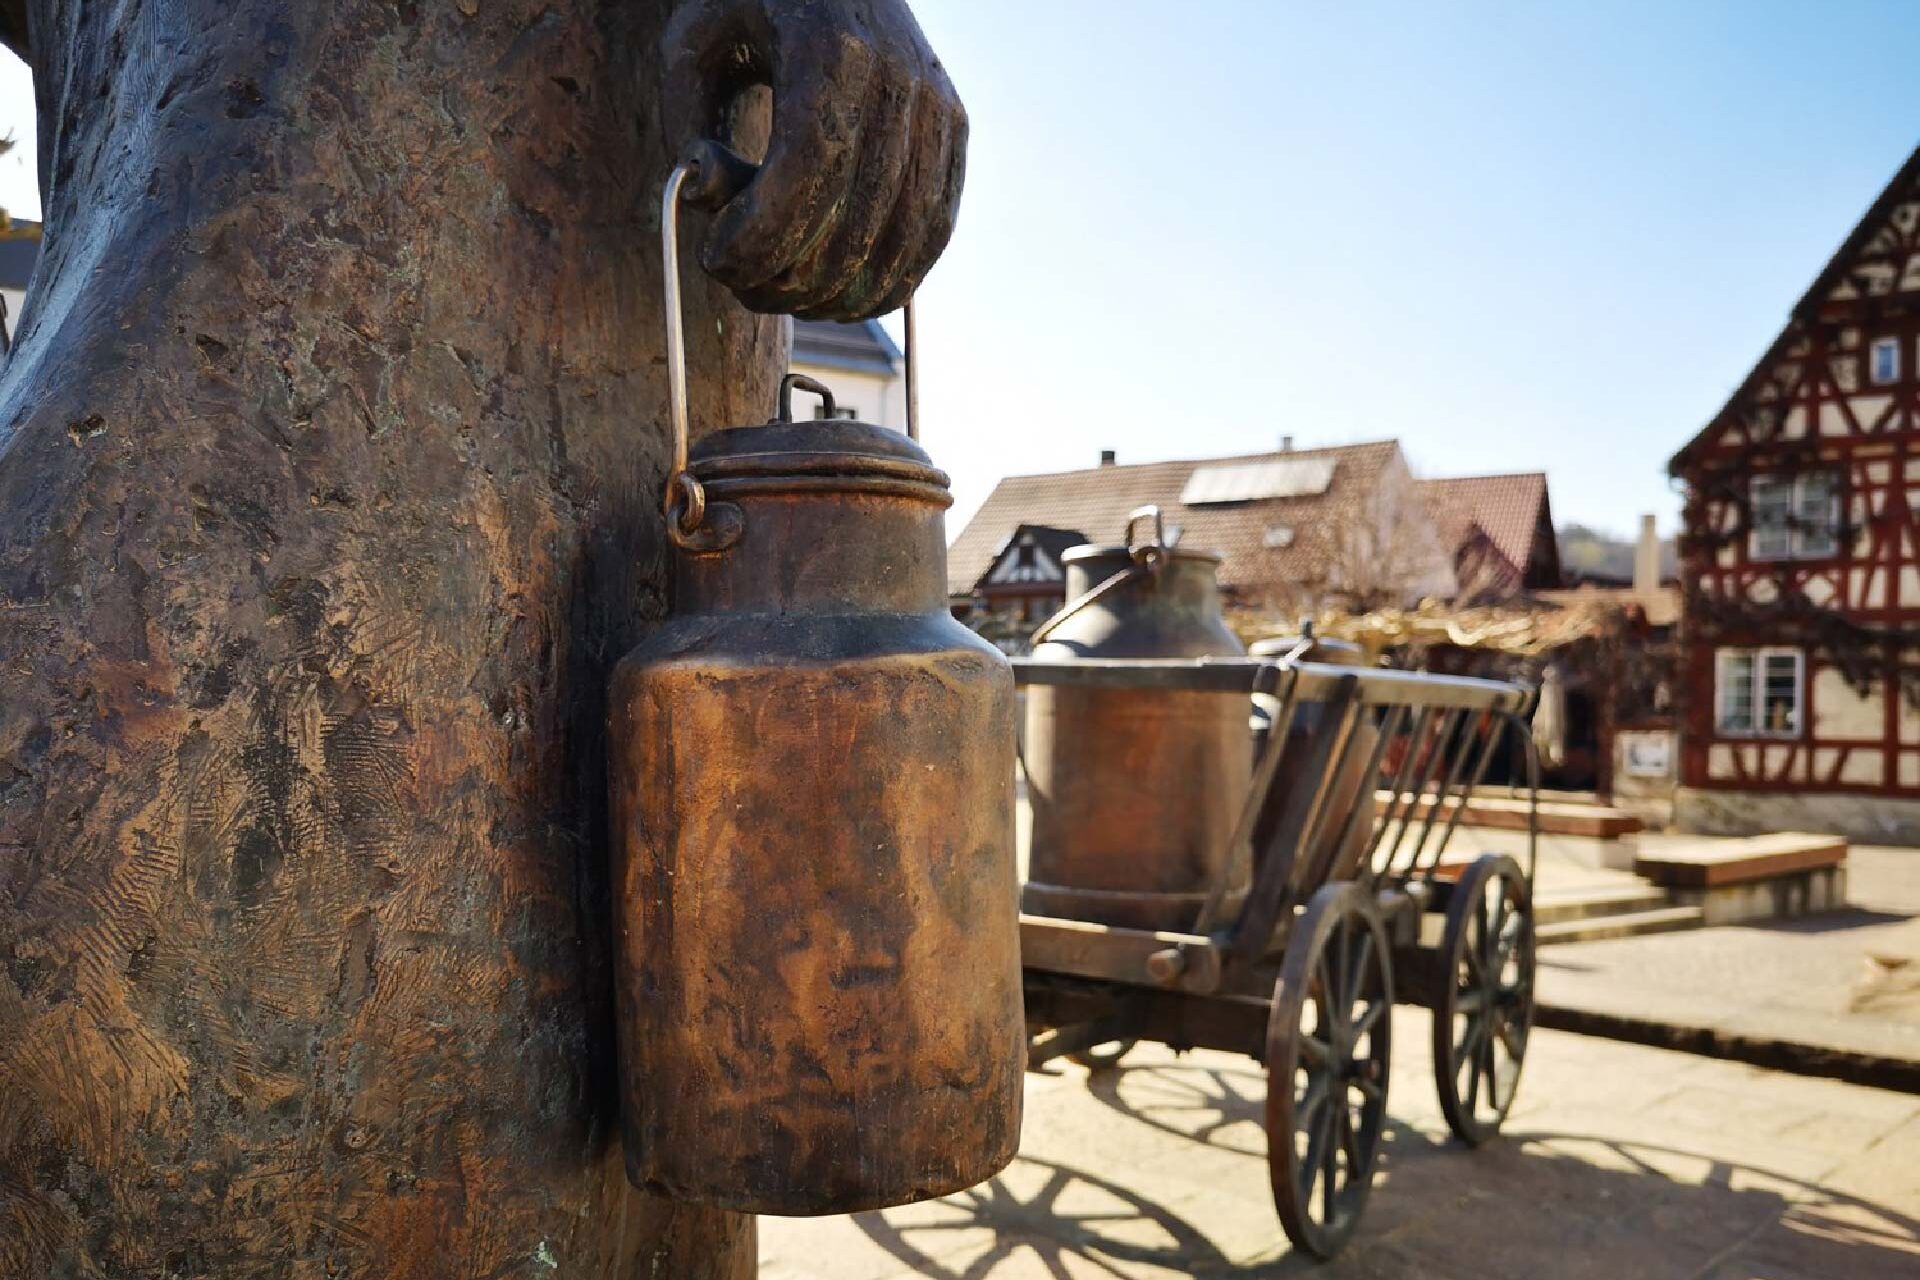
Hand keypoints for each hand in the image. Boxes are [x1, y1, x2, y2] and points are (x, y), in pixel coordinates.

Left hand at [664, 0, 967, 320]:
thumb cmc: (755, 2)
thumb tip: (712, 201)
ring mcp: (938, 110)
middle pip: (855, 218)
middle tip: (740, 285)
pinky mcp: (956, 134)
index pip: (809, 166)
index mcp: (834, 46)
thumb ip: (688, 120)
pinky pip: (933, 233)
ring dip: (835, 292)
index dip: (763, 234)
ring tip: (782, 294)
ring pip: (899, 240)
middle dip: (790, 276)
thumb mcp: (696, 40)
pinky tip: (838, 295)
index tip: (716, 260)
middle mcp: (901, 79)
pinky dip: (888, 280)